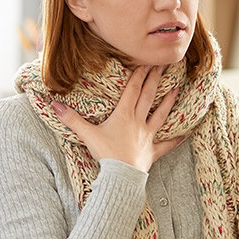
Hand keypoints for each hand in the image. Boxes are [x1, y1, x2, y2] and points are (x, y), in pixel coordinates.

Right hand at [52, 64, 185, 172]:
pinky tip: (185, 134)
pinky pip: (166, 144)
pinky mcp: (152, 151)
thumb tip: (53, 104)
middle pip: (148, 96)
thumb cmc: (106, 154)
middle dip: (155, 79)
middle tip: (163, 65)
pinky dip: (175, 139)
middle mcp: (138, 121)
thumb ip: (71, 119)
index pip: (133, 89)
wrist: (121, 176)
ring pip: (161, 115)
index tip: (146, 61)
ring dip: (168, 101)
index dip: (139, 74)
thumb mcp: (87, 134)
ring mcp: (148, 136)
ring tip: (176, 88)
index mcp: (124, 114)